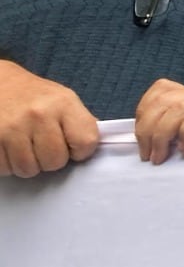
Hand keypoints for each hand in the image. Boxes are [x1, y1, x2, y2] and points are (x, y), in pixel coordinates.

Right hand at [0, 61, 99, 176]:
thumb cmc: (34, 96)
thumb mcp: (63, 100)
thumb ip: (78, 123)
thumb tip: (91, 147)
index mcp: (64, 103)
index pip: (86, 141)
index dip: (81, 150)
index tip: (72, 146)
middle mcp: (39, 115)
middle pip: (55, 161)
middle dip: (51, 159)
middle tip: (44, 145)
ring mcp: (13, 128)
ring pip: (29, 170)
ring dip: (28, 164)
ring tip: (26, 146)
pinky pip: (5, 169)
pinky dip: (8, 164)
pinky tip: (10, 148)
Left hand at [134, 79, 183, 164]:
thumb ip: (166, 121)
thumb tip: (142, 139)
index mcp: (183, 92)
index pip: (155, 94)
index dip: (143, 116)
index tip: (143, 137)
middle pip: (158, 105)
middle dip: (146, 133)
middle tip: (148, 156)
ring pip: (172, 114)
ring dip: (161, 140)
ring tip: (160, 158)